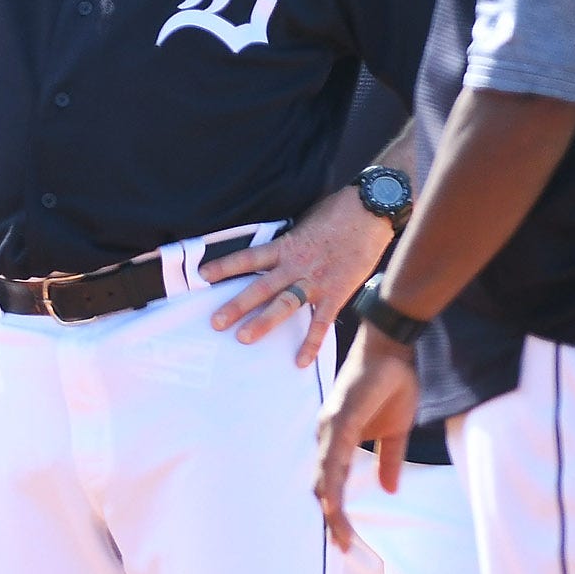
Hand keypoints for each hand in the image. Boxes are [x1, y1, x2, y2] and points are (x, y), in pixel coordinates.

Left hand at [204, 187, 391, 363]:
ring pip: (285, 304)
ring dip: (264, 322)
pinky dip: (311, 342)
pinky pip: (321, 322)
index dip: (225, 266)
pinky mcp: (337, 293)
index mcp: (286, 246)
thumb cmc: (337, 213)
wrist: (371, 212)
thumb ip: (288, 241)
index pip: (249, 257)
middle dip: (236, 305)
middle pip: (261, 287)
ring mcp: (316, 281)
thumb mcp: (304, 222)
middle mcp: (296, 265)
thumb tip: (272, 251)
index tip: (203, 276)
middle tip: (216, 322)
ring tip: (243, 338)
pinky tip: (300, 361)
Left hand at [315, 328, 421, 549]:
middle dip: (330, 520)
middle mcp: (326, 436)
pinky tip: (333, 501)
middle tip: (343, 548)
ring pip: (323, 475)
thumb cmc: (391, 385)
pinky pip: (333, 455)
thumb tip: (389, 489)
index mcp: (337, 441)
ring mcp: (329, 427)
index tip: (346, 539)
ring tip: (339, 536)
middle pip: (320, 485)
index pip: (330, 484)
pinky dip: (331, 480)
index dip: (336, 512)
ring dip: (330, 508)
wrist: (394, 349)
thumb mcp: (395, 432)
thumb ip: (389, 460)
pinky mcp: (339, 418)